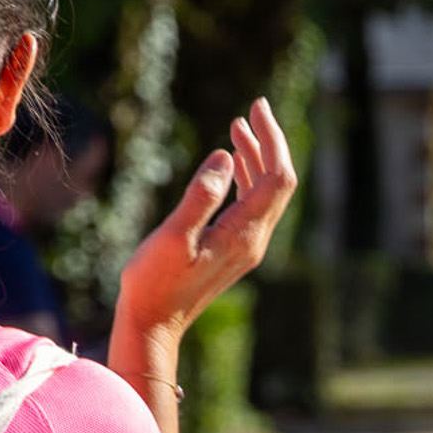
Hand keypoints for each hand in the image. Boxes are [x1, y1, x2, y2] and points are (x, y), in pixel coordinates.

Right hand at [117, 99, 297, 342]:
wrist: (153, 324)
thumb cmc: (155, 281)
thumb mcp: (173, 235)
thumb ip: (201, 196)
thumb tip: (225, 157)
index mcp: (244, 233)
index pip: (277, 177)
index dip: (272, 139)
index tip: (256, 108)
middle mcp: (254, 240)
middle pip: (279, 182)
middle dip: (270, 142)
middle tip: (253, 108)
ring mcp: (247, 246)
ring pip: (266, 193)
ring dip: (257, 157)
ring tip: (238, 127)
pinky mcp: (235, 249)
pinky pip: (252, 205)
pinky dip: (247, 178)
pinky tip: (232, 163)